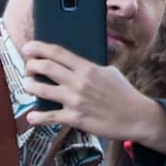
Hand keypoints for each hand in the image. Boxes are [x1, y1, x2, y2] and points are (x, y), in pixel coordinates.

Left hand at [22, 40, 165, 151]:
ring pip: (42, 90)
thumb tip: (76, 64)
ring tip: (29, 86)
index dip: (39, 48)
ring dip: (30, 86)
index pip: (58, 53)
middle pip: (46, 68)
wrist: (136, 117)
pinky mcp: (75, 118)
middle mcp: (79, 82)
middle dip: (31, 66)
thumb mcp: (111, 72)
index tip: (28, 47)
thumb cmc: (125, 94)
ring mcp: (76, 101)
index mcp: (88, 68)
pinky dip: (37, 117)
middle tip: (29, 68)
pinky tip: (31, 117)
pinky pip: (50, 117)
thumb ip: (91, 68)